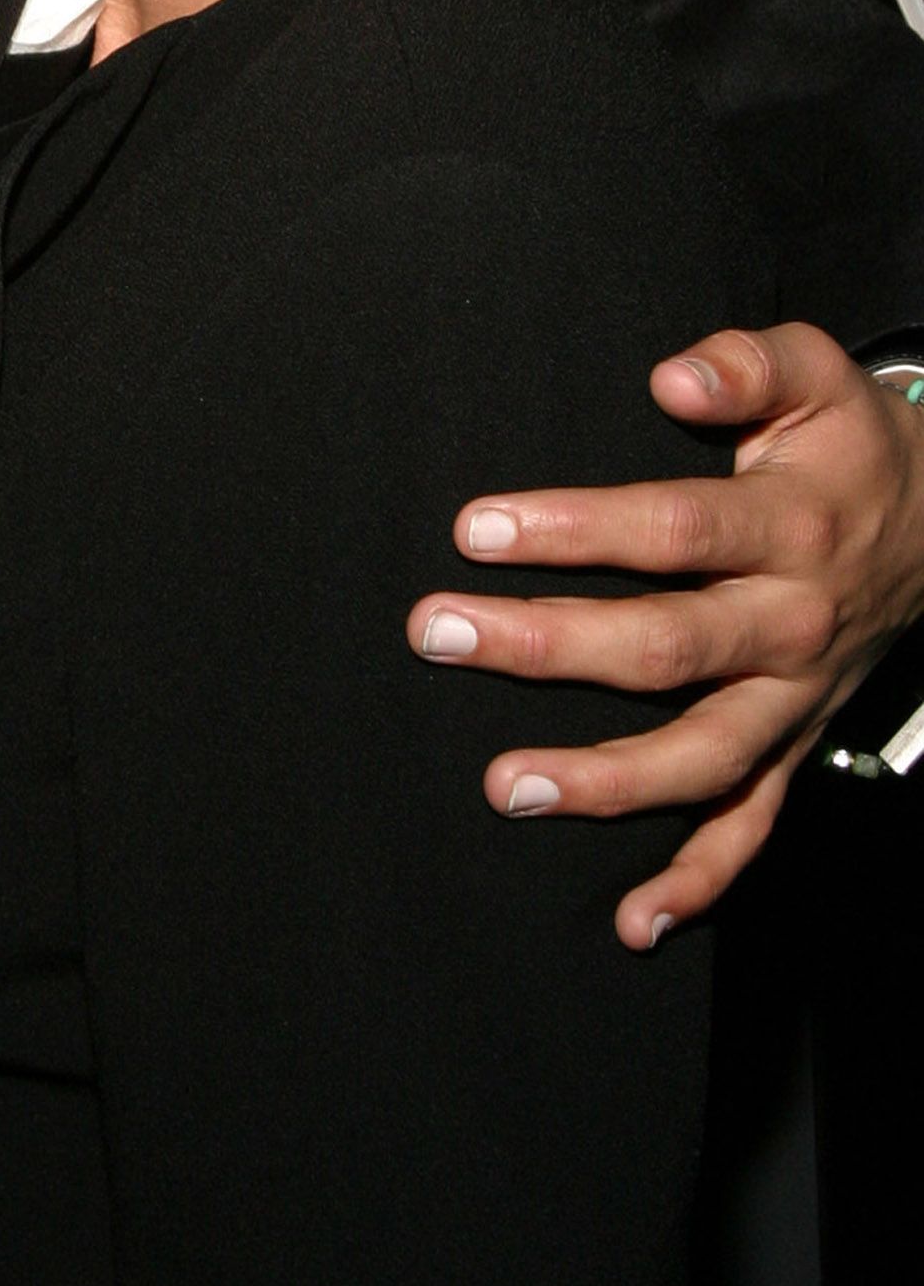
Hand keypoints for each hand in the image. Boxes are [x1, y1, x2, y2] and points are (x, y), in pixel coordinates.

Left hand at [405, 325, 923, 946]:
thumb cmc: (847, 442)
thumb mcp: (816, 373)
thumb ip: (745, 364)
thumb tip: (671, 379)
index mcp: (788, 529)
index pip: (670, 531)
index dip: (573, 529)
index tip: (476, 528)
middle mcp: (791, 625)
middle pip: (662, 648)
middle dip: (543, 646)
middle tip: (438, 632)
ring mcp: (793, 701)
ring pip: (698, 759)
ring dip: (600, 782)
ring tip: (500, 785)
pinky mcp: (794, 748)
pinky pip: (750, 829)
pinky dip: (696, 883)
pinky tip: (630, 921)